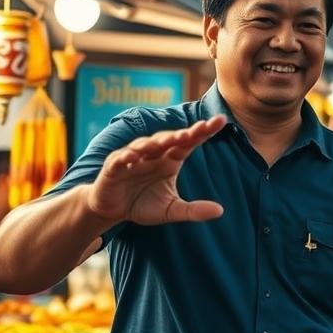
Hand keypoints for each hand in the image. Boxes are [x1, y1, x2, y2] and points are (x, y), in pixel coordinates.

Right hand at [85, 116, 226, 224]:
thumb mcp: (171, 210)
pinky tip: (132, 157)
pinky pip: (119, 160)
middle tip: (197, 130)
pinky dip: (125, 157)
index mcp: (170, 159)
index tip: (221, 120)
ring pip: (144, 145)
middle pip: (169, 139)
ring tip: (169, 140)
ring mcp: (132, 158)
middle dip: (182, 134)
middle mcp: (153, 154)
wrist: (112, 211)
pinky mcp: (113, 168)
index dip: (203, 131)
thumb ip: (193, 210)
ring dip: (155, 142)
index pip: (189, 142)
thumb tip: (220, 211)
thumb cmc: (143, 204)